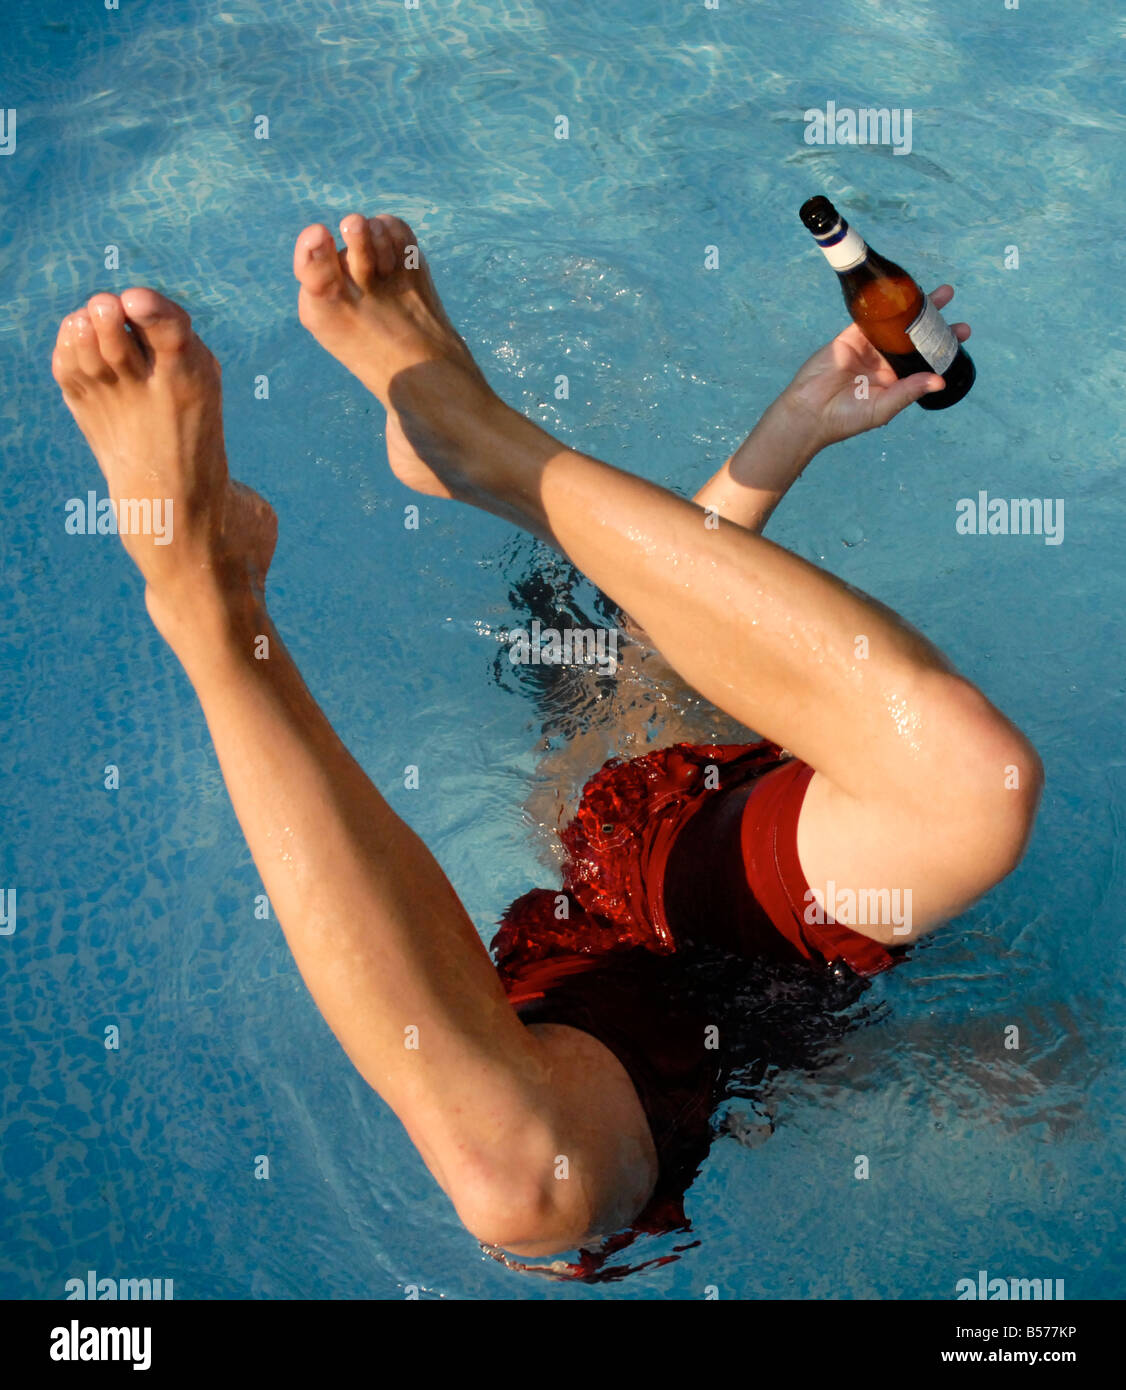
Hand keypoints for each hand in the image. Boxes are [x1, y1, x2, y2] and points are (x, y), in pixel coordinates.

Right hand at [783, 285, 970, 450]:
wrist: (809, 412)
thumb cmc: (845, 418)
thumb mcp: (883, 408)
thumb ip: (909, 391)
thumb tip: (940, 381)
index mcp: (896, 380)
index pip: (924, 359)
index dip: (942, 346)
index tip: (962, 334)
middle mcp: (885, 362)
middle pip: (915, 337)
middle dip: (935, 323)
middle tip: (953, 308)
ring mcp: (869, 348)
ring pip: (897, 324)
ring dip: (916, 308)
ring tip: (940, 294)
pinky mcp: (851, 337)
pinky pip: (870, 318)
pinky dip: (884, 305)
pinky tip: (901, 294)